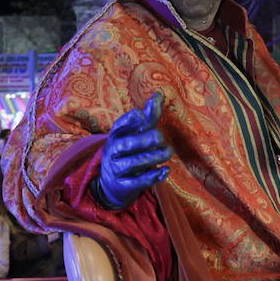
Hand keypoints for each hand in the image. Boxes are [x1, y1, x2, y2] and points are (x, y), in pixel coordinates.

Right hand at [96, 93, 170, 209]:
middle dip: (147, 139)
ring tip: (168, 152)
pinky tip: (166, 171)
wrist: (111, 185)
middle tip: (162, 138)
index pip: (120, 125)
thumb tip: (159, 94)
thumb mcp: (134, 134)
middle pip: (128, 144)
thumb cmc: (128, 152)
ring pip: (134, 162)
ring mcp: (117, 169)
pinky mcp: (124, 186)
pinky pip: (138, 182)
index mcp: (116, 135)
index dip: (131, 120)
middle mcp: (113, 151)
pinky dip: (154, 176)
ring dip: (154, 156)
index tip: (143, 116)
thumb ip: (148, 117)